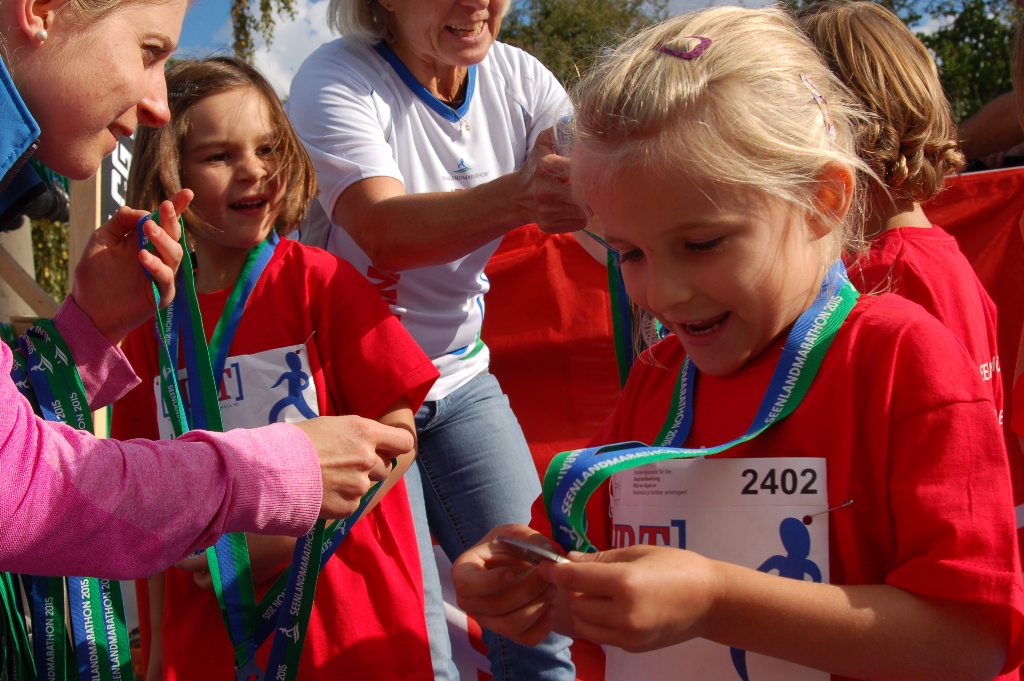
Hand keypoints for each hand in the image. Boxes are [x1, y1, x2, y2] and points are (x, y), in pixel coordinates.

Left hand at [71, 190, 191, 344]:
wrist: (88, 309)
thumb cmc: (94, 275)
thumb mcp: (102, 240)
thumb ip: (120, 222)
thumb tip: (143, 212)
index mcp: (144, 242)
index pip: (163, 222)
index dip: (176, 208)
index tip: (187, 193)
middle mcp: (157, 256)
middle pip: (173, 235)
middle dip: (170, 220)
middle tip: (162, 209)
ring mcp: (161, 275)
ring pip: (174, 254)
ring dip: (163, 240)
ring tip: (148, 230)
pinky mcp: (161, 294)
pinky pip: (166, 278)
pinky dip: (157, 266)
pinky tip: (142, 258)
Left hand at [173, 534, 295, 589]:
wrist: (287, 546)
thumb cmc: (261, 533)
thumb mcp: (237, 528)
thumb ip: (221, 531)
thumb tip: (208, 528)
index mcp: (219, 562)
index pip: (194, 565)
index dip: (183, 564)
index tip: (176, 561)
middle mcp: (226, 576)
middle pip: (203, 583)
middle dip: (196, 575)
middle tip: (197, 562)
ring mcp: (239, 582)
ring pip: (217, 586)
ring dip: (211, 577)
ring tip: (214, 563)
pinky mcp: (251, 582)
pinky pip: (231, 584)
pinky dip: (225, 577)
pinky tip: (231, 565)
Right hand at [293, 416, 412, 517]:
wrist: (272, 471)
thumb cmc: (295, 441)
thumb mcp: (330, 426)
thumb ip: (355, 436)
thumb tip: (368, 444)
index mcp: (365, 432)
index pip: (403, 442)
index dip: (395, 446)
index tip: (387, 449)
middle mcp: (368, 458)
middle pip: (384, 466)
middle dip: (369, 466)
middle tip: (343, 465)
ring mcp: (360, 484)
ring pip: (367, 485)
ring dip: (354, 484)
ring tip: (327, 479)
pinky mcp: (349, 506)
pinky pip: (352, 503)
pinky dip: (341, 500)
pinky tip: (321, 493)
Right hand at [452, 525, 558, 645]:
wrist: (519, 564)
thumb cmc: (510, 546)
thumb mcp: (516, 533)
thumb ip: (528, 538)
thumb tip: (545, 553)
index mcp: (464, 572)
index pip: (466, 586)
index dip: (489, 583)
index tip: (512, 573)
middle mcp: (470, 601)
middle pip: (494, 607)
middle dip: (525, 591)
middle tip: (547, 574)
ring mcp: (487, 620)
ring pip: (509, 626)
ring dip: (535, 607)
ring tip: (551, 588)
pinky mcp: (507, 632)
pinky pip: (525, 639)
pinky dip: (542, 627)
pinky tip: (552, 608)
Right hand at [515, 128, 587, 233]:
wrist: (517, 197)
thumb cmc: (536, 168)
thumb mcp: (542, 145)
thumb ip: (558, 131)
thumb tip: (575, 122)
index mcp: (545, 166)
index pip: (580, 168)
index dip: (591, 169)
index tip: (593, 168)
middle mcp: (544, 190)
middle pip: (584, 192)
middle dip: (592, 189)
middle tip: (592, 185)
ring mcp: (546, 210)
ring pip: (584, 210)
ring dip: (588, 204)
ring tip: (583, 196)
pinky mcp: (548, 225)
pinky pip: (579, 223)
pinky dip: (581, 217)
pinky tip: (573, 209)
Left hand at [538, 544, 719, 652]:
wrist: (711, 601)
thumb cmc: (677, 566)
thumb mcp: (638, 553)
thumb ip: (601, 559)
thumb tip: (569, 560)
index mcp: (624, 583)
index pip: (575, 579)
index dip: (555, 572)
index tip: (545, 566)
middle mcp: (622, 613)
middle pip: (576, 602)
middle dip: (574, 589)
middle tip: (583, 575)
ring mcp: (627, 635)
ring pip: (583, 623)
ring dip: (582, 607)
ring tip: (597, 593)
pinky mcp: (632, 647)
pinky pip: (599, 635)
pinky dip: (596, 622)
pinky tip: (609, 607)